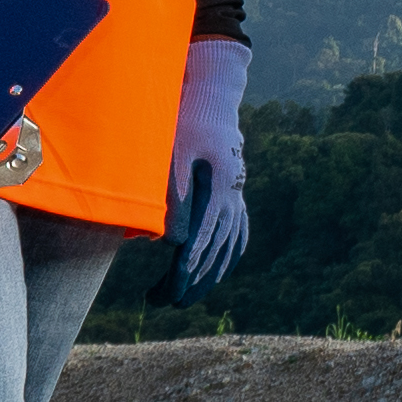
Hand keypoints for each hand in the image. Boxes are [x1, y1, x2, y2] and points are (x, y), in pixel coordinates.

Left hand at [168, 36, 256, 291]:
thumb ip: (174, 196)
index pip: (202, 241)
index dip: (186, 270)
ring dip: (208, 278)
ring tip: (183, 299)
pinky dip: (228, 258)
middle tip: (164, 302)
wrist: (212, 98)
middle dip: (191, 282)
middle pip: (215, 252)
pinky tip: (217, 272)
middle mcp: (234, 199)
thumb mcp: (174, 153)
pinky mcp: (235, 196)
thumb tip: (171, 243)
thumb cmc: (186, 122)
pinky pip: (238, 236)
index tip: (171, 290)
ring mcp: (238, 198)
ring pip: (228, 249)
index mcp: (220, 190)